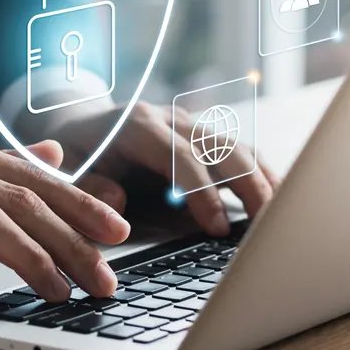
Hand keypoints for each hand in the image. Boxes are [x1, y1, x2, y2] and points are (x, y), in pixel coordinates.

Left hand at [52, 102, 279, 235]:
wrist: (80, 125)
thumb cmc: (74, 153)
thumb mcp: (63, 169)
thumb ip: (85, 186)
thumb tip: (118, 202)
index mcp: (136, 126)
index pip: (180, 156)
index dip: (203, 192)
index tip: (218, 228)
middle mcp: (171, 121)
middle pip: (221, 147)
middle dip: (248, 186)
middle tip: (267, 227)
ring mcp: (192, 128)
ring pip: (239, 148)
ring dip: (264, 181)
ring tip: (285, 218)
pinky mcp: (204, 141)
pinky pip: (242, 154)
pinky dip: (264, 176)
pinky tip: (282, 201)